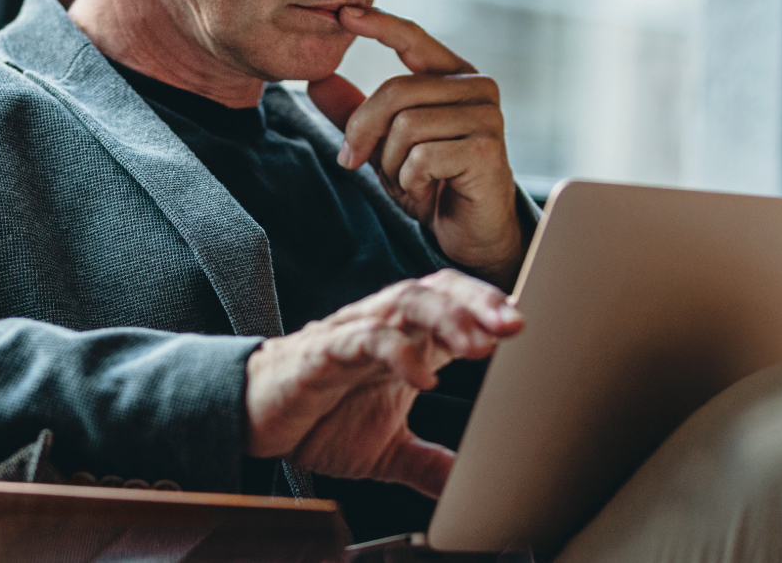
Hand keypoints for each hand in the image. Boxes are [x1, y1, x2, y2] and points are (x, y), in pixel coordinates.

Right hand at [243, 269, 523, 497]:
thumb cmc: (319, 420)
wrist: (253, 421)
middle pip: (438, 290)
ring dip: (447, 317)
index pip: (456, 306)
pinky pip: (363, 339)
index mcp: (407, 342)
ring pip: (405, 301)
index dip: (492, 311)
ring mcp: (354, 333)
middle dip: (480, 303)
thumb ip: (430, 464)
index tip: (528, 328)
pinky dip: (395, 352)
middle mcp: (384, 327)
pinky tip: (421, 375)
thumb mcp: (387, 451)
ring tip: (479, 343)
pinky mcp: (322, 351)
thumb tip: (471, 491)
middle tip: (516, 324)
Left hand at [308, 6, 525, 285]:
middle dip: (363, 131)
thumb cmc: (432, 182)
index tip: (343, 13)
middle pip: (396, 90)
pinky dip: (411, 180)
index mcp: (453, 76)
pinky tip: (427, 190)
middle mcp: (477, 87)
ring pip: (406, 125)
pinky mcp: (487, 148)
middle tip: (352, 161)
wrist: (469, 232)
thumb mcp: (384, 144)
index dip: (379, 24)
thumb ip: (355, 113)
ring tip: (408, 180)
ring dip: (392, 164)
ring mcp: (486, 116)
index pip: (413, 38)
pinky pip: (423, 156)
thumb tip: (317, 80)